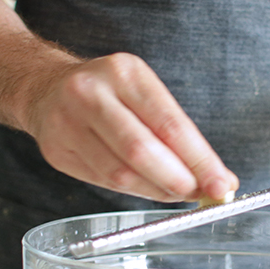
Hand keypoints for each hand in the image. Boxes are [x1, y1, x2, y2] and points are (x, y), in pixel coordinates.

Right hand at [24, 51, 238, 201]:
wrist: (47, 88)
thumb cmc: (110, 93)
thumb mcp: (145, 93)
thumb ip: (180, 133)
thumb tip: (217, 178)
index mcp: (124, 73)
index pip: (170, 124)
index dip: (199, 160)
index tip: (222, 183)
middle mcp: (91, 93)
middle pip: (141, 150)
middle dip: (178, 180)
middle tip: (201, 195)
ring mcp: (67, 123)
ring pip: (120, 173)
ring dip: (157, 191)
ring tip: (178, 193)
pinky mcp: (56, 151)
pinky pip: (102, 182)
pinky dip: (134, 191)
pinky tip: (149, 189)